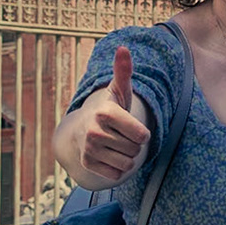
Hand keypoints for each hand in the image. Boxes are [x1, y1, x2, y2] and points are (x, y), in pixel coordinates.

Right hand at [77, 46, 151, 184]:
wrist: (83, 130)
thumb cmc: (110, 110)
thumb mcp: (119, 92)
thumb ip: (123, 72)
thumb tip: (123, 48)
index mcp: (106, 113)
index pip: (142, 136)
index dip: (141, 133)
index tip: (130, 125)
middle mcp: (94, 131)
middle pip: (136, 150)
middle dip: (133, 145)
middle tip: (120, 135)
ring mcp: (89, 149)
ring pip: (128, 164)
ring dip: (126, 157)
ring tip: (115, 145)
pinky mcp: (87, 165)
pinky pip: (117, 175)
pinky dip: (117, 169)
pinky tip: (108, 157)